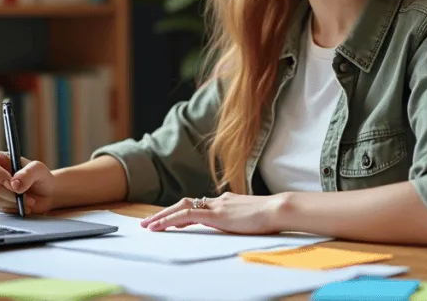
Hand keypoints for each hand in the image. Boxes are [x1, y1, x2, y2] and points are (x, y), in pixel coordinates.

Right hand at [0, 150, 55, 214]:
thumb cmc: (42, 177)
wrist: (47, 195)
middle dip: (7, 190)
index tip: (9, 179)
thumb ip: (28, 173)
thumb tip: (14, 184)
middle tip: (23, 192)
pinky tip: (24, 206)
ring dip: (13, 201)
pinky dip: (13, 208)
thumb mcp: (39, 170)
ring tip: (29, 200)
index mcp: (2, 159)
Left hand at [139, 192, 287, 234]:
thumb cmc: (270, 216)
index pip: (197, 204)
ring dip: (162, 217)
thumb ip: (238, 218)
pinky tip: (160, 227)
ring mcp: (216, 205)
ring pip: (181, 208)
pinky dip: (170, 220)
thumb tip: (236, 223)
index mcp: (225, 201)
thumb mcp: (250, 217)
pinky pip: (186, 215)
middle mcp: (217, 200)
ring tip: (148, 226)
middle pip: (184, 203)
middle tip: (149, 223)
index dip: (179, 211)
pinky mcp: (215, 215)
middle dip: (164, 214)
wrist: (277, 209)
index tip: (167, 219)